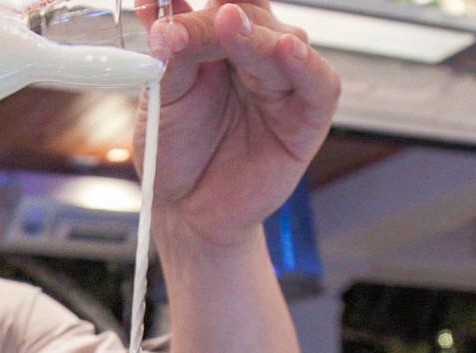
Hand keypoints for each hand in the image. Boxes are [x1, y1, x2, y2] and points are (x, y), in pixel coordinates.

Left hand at [138, 0, 341, 247]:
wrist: (186, 209)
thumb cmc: (176, 151)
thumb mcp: (162, 98)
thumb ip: (168, 52)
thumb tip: (157, 7)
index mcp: (221, 39)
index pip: (223, 0)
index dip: (207, 2)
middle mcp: (257, 53)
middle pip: (249, 15)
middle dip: (217, 19)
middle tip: (183, 26)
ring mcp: (285, 82)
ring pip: (282, 41)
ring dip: (254, 34)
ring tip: (228, 24)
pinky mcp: (307, 117)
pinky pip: (318, 83)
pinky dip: (305, 64)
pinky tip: (287, 50)